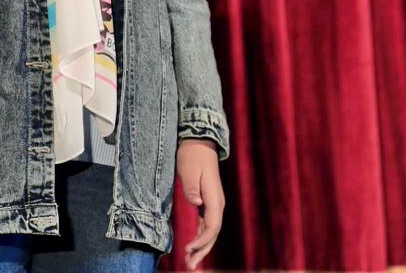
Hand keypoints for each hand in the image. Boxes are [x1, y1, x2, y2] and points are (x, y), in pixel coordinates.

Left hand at [177, 139, 224, 269]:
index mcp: (214, 198)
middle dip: (202, 250)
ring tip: (190, 261)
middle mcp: (217, 203)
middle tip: (190, 264)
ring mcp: (214, 204)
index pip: (212, 225)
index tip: (189, 248)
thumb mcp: (188, 170)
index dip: (202, 240)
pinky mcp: (208, 203)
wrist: (199, 144)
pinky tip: (192, 246)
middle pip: (213, 233)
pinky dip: (200, 237)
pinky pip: (206, 225)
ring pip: (210, 231)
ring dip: (201, 247)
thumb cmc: (192, 156)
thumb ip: (191, 188)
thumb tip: (196, 203)